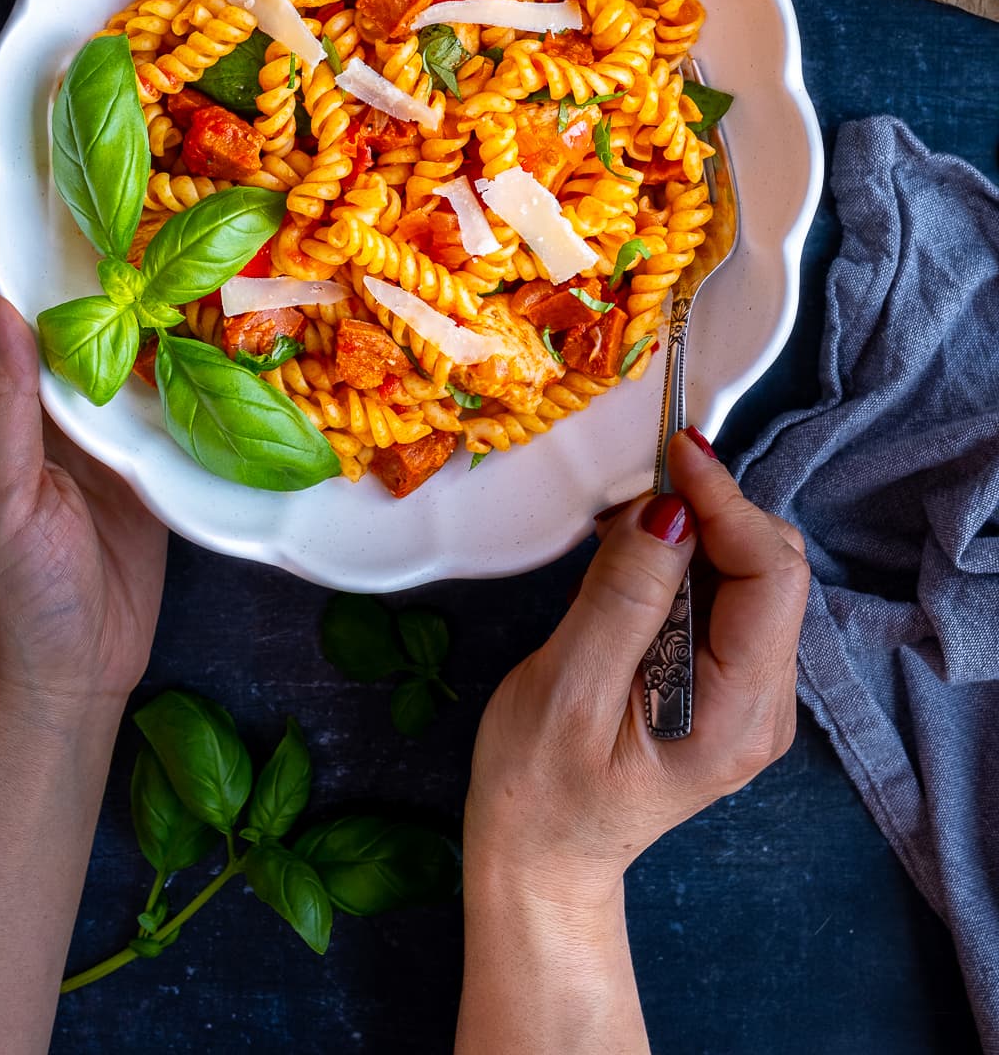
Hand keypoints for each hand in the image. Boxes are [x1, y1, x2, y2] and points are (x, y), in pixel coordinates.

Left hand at [0, 117, 167, 728]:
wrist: (67, 674)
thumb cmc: (10, 600)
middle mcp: (17, 386)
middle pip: (20, 272)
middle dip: (38, 199)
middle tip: (78, 126)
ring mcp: (75, 406)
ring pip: (89, 303)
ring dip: (107, 241)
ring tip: (148, 172)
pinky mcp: (131, 431)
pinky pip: (146, 353)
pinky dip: (166, 305)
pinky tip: (202, 266)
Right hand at [464, 429, 808, 919]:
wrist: (540, 859)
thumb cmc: (540, 789)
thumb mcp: (567, 689)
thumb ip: (624, 596)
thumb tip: (667, 509)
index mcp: (739, 714)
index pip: (772, 576)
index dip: (726, 503)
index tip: (673, 454)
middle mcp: (767, 704)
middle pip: (772, 566)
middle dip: (709, 513)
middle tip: (628, 497)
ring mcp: (751, 695)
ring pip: (751, 573)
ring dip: (692, 533)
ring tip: (616, 537)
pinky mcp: (726, 682)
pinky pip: (725, 597)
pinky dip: (682, 561)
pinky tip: (627, 568)